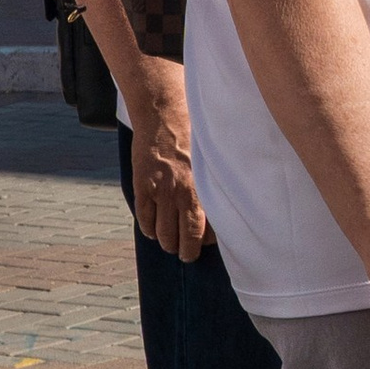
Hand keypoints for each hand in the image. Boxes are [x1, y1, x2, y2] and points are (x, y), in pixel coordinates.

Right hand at [126, 69, 205, 258]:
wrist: (164, 113)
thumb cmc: (194, 132)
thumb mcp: (213, 157)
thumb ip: (216, 182)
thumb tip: (226, 204)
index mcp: (207, 188)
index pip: (210, 230)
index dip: (208, 242)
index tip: (207, 244)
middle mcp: (185, 193)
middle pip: (186, 239)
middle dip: (186, 252)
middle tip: (186, 255)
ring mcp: (162, 191)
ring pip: (163, 233)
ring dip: (166, 243)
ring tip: (169, 244)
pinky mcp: (143, 186)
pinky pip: (144, 218)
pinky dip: (148, 229)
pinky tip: (152, 231)